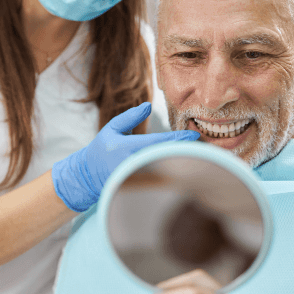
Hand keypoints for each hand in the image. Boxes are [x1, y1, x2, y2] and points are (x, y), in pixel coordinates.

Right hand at [52, 102, 199, 211]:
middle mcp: (135, 164)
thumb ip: (130, 117)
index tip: (195, 135)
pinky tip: (185, 167)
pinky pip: (160, 178)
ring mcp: (138, 178)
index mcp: (129, 148)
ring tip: (200, 155)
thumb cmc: (100, 150)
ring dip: (182, 162)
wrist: (87, 177)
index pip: (159, 143)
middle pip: (167, 157)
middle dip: (186, 152)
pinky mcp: (140, 187)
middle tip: (205, 146)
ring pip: (165, 169)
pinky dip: (173, 172)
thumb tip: (149, 106)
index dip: (179, 140)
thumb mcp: (112, 129)